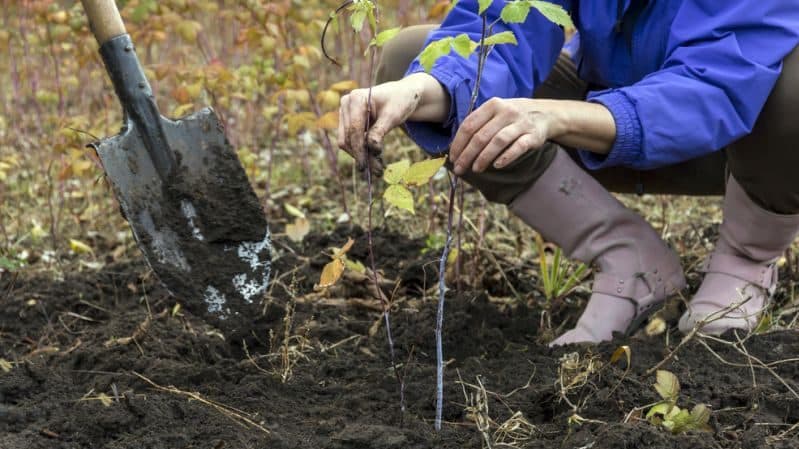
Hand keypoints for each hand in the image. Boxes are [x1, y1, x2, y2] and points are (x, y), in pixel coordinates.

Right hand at [338, 73, 449, 174]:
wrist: (402, 94)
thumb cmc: (400, 101)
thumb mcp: (393, 116)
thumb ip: (380, 131)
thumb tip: (371, 149)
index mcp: (356, 99)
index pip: (354, 130)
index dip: (360, 149)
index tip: (367, 166)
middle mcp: (346, 104)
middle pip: (348, 138)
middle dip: (362, 156)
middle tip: (377, 172)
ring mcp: (345, 113)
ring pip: (347, 142)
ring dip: (361, 156)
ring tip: (378, 168)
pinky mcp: (348, 122)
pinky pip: (351, 141)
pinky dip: (362, 151)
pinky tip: (375, 160)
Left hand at [449, 98, 564, 175]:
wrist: (545, 113)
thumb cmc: (512, 116)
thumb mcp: (495, 112)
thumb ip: (478, 124)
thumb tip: (456, 148)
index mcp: (493, 105)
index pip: (469, 125)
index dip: (459, 143)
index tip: (453, 158)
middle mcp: (506, 112)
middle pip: (481, 136)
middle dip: (467, 155)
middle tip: (460, 169)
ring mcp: (521, 123)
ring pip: (498, 141)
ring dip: (484, 157)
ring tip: (476, 169)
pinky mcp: (533, 135)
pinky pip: (518, 147)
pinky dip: (506, 157)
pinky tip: (497, 166)